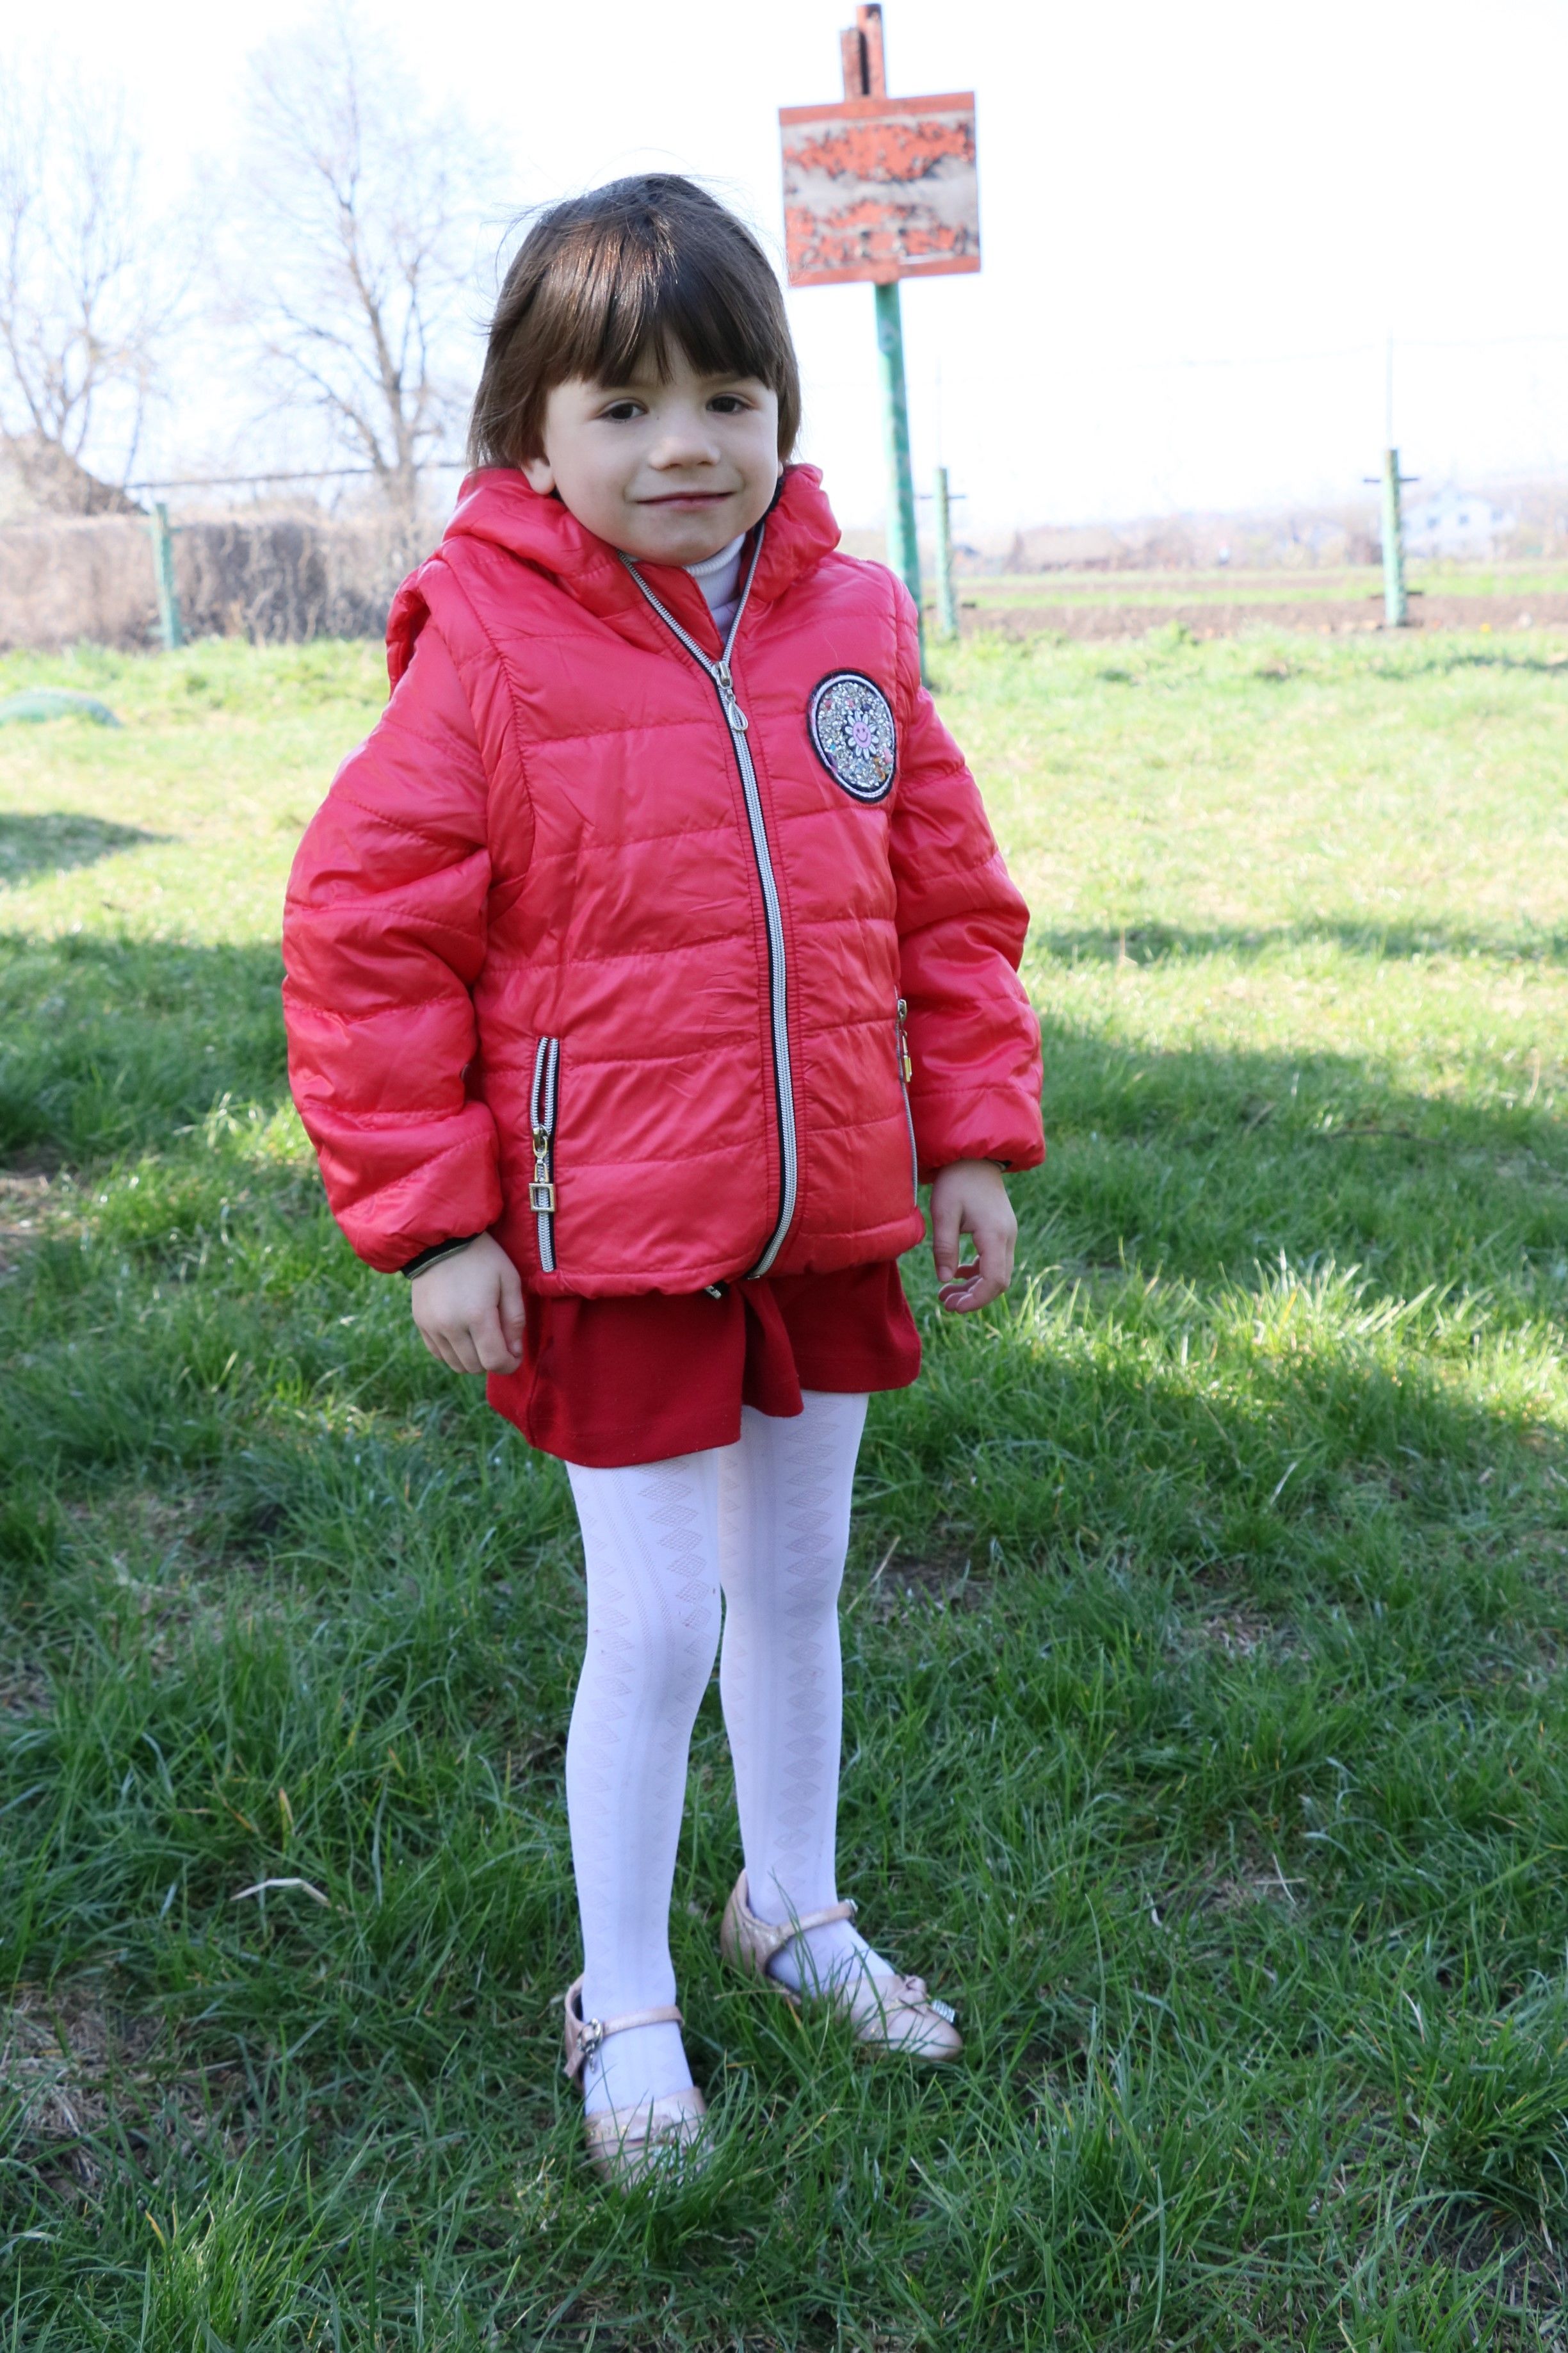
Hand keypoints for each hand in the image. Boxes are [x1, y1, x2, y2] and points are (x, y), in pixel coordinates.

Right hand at [410, 1232, 524, 1374]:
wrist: (441, 1240)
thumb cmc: (483, 1257)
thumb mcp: (509, 1281)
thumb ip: (515, 1319)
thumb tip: (514, 1351)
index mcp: (477, 1316)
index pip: (494, 1361)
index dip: (509, 1364)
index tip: (514, 1355)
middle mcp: (451, 1326)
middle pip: (475, 1366)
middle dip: (492, 1361)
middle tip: (500, 1343)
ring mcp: (432, 1326)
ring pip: (456, 1364)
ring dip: (473, 1360)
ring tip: (481, 1339)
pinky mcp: (421, 1323)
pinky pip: (439, 1354)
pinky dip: (454, 1353)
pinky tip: (463, 1336)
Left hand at [930, 1160, 1016, 1313]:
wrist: (974, 1156)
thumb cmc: (956, 1181)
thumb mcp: (943, 1213)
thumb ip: (944, 1248)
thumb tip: (945, 1280)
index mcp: (995, 1235)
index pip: (994, 1281)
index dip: (976, 1300)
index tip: (954, 1307)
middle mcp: (1007, 1237)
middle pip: (999, 1282)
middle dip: (973, 1297)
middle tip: (945, 1303)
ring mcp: (1007, 1234)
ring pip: (997, 1273)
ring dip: (974, 1287)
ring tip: (946, 1295)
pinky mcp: (1001, 1231)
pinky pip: (994, 1261)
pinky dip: (978, 1273)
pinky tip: (957, 1274)